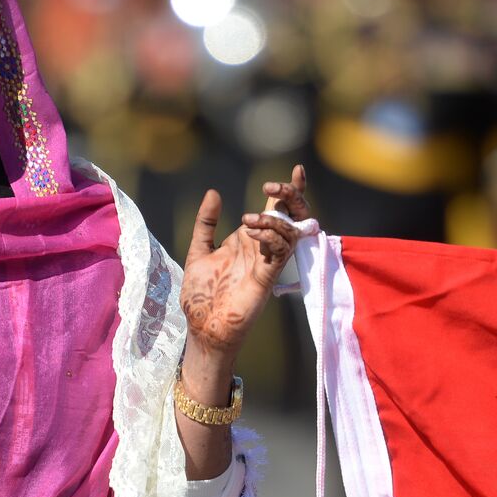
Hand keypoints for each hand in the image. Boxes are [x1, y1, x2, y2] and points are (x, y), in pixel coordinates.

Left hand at [180, 164, 310, 355]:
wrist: (203, 326)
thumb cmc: (201, 295)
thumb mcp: (198, 251)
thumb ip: (206, 223)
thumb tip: (213, 193)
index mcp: (247, 241)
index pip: (274, 210)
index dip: (288, 191)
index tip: (297, 169)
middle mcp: (261, 249)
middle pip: (290, 216)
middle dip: (290, 196)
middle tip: (274, 186)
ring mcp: (266, 262)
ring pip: (289, 231)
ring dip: (273, 218)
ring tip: (248, 220)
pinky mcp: (267, 277)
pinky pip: (280, 251)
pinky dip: (271, 236)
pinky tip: (252, 233)